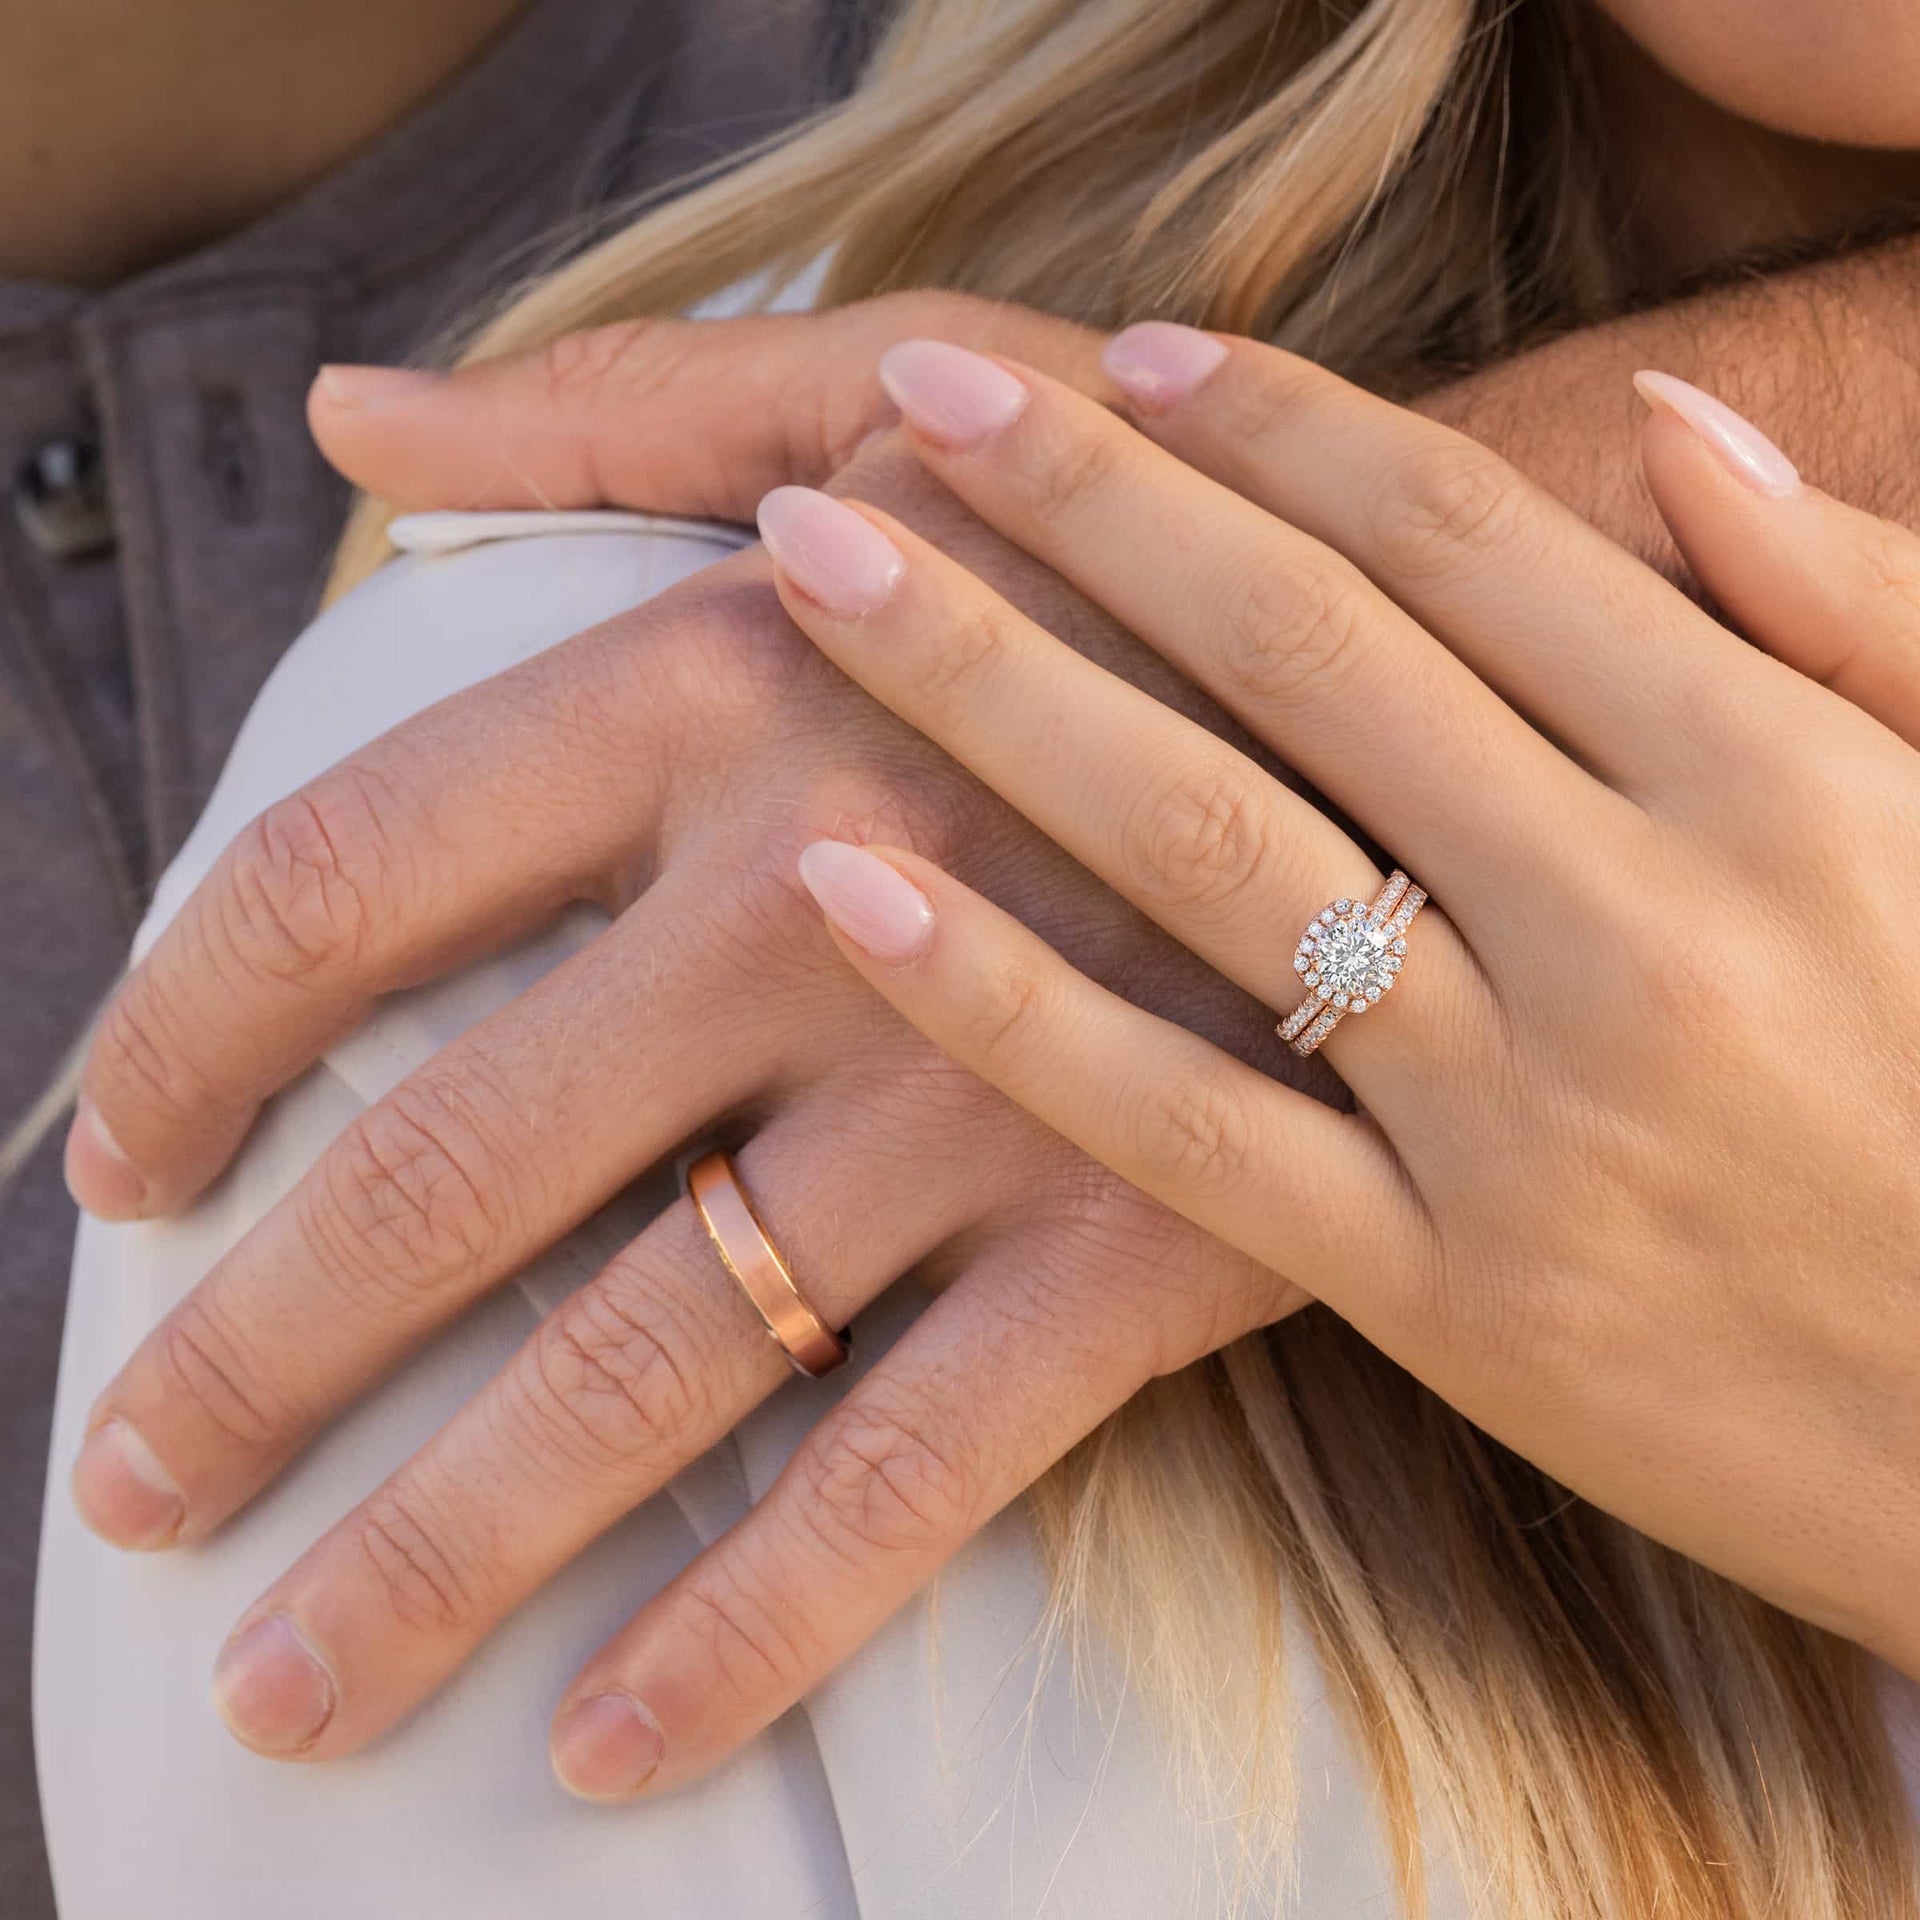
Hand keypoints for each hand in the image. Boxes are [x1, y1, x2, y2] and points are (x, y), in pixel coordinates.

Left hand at [63, 369, 1320, 1795]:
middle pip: (447, 1170)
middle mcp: (809, 894)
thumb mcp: (902, 389)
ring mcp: (977, 1095)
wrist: (1490, 667)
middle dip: (253, 1361)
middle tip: (131, 1488)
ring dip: (434, 1549)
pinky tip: (610, 1745)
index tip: (129, 1165)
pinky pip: (903, 1481)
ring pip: (642, 1367)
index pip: (346, 877)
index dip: (188, 1036)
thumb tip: (354, 409)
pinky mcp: (1138, 1245)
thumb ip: (614, 410)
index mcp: (721, 679)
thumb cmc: (1161, 519)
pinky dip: (747, 1625)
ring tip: (284, 1689)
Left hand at [759, 328, 1919, 1673]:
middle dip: (1081, 497)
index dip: (1274, 422)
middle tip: (917, 398)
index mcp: (1769, 774)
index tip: (1122, 353)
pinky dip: (1007, 1005)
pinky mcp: (1447, 1302)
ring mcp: (1521, 1116)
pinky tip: (850, 886)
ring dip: (986, 683)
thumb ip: (1853, 607)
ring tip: (815, 564)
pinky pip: (1183, 1127)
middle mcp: (1631, 917)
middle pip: (1293, 646)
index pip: (1463, 535)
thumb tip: (1672, 429)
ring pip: (1204, 848)